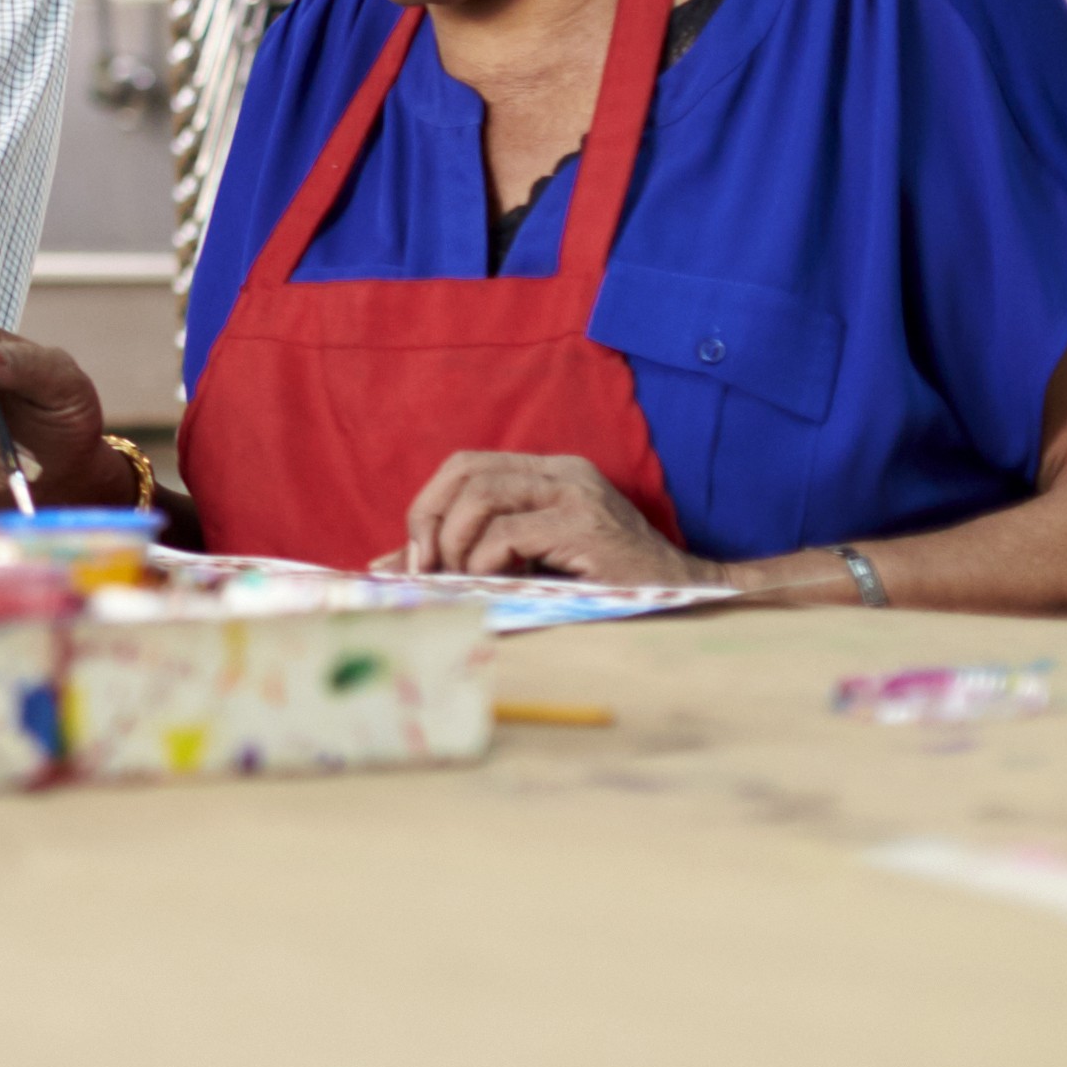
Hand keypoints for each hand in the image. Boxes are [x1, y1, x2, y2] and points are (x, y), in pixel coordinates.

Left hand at [390, 452, 715, 584]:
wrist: (683, 600)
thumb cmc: (601, 586)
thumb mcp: (524, 562)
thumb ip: (462, 556)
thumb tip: (384, 567)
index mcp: (548, 473)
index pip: (465, 466)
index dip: (428, 507)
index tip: (415, 558)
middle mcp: (563, 472)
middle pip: (464, 471)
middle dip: (430, 521)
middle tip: (427, 569)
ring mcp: (577, 495)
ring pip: (481, 496)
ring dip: (457, 545)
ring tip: (467, 581)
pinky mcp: (586, 526)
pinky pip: (508, 532)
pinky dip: (486, 561)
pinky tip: (499, 584)